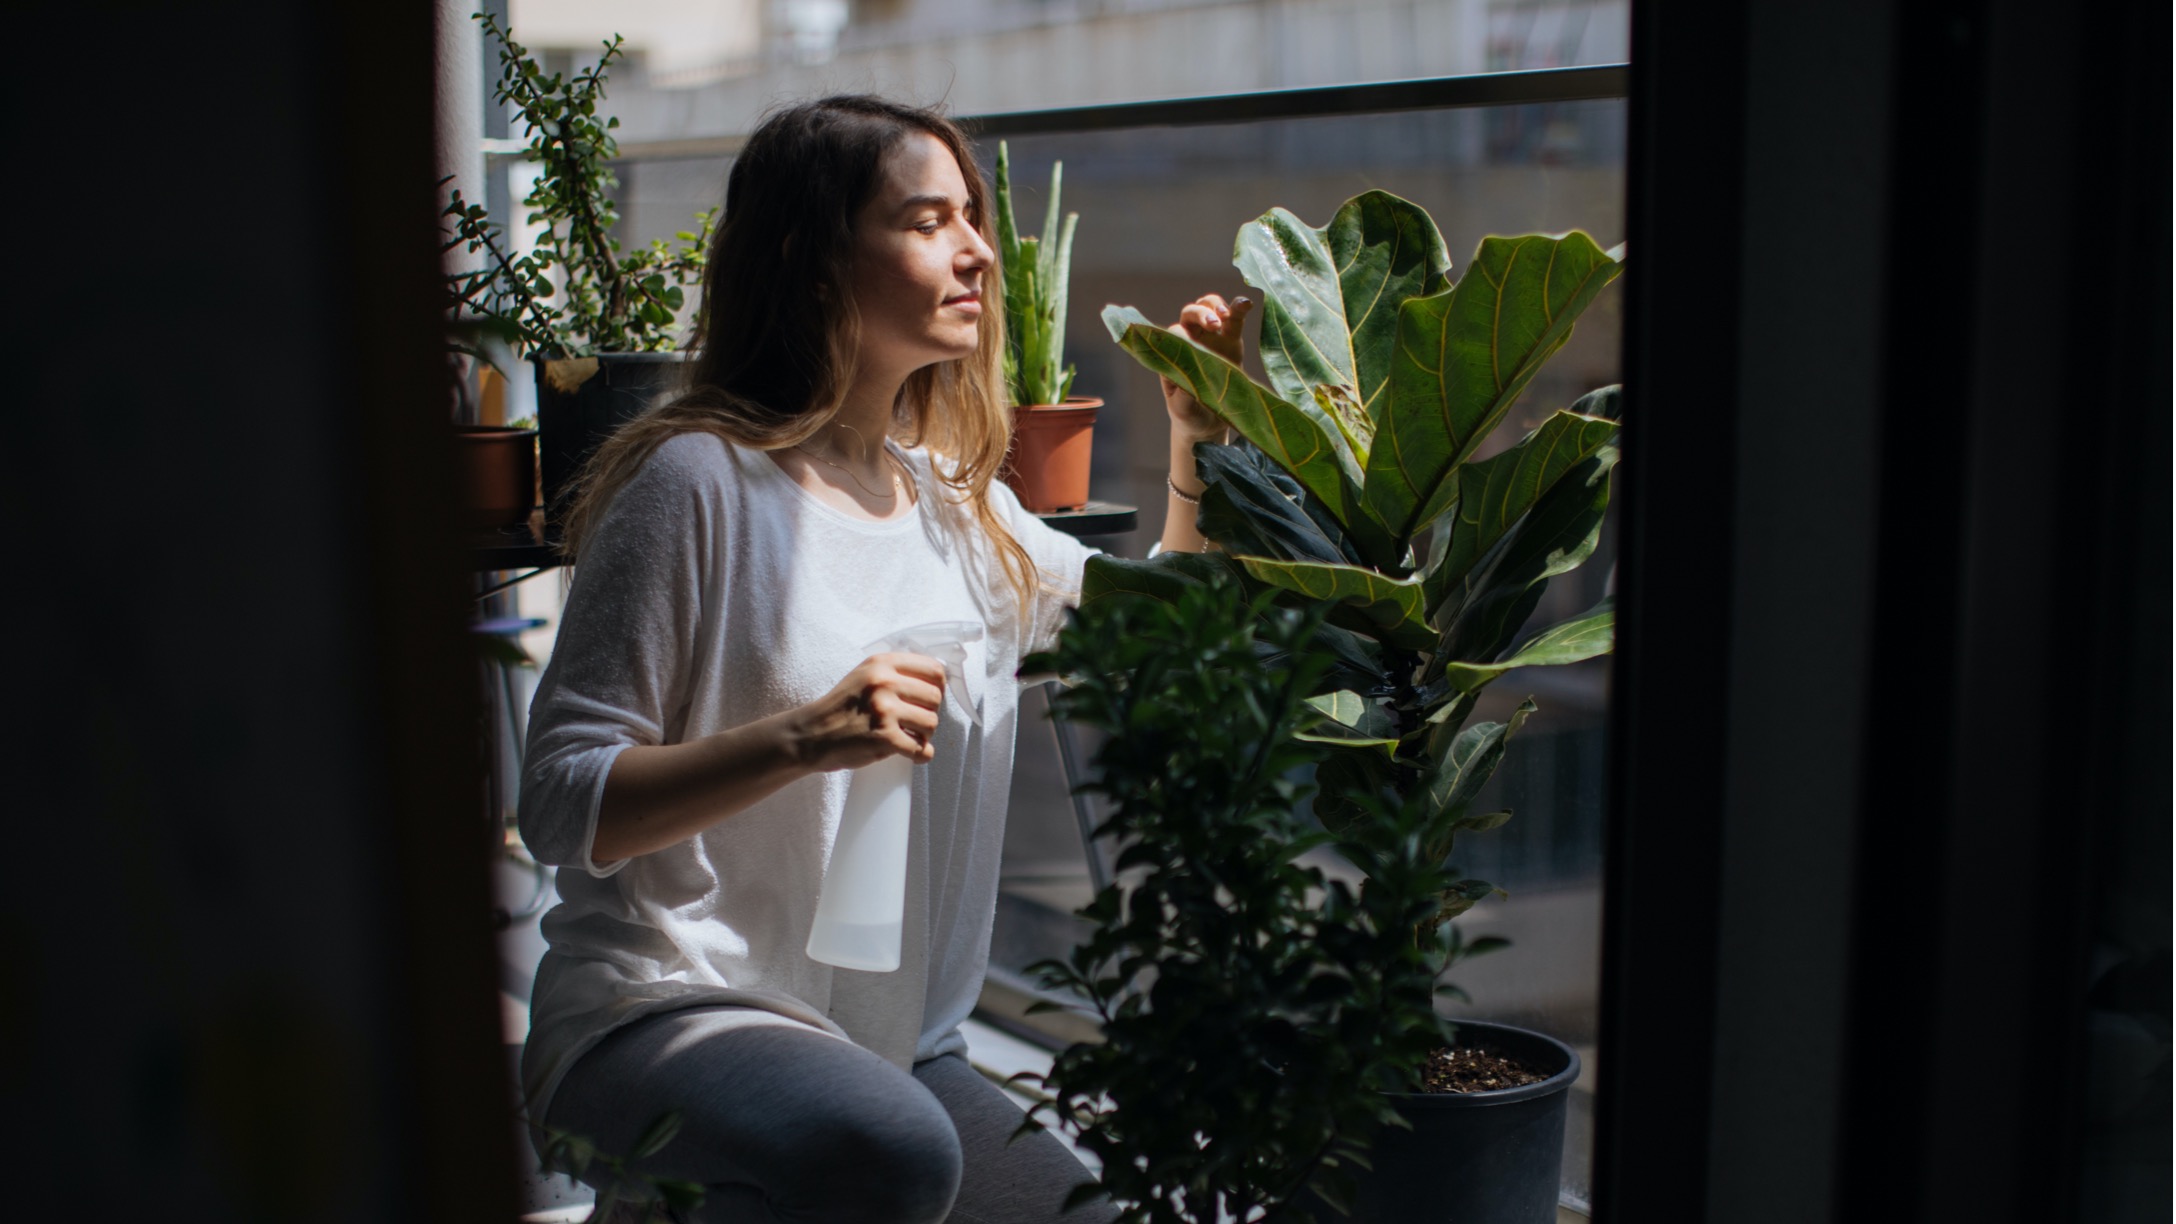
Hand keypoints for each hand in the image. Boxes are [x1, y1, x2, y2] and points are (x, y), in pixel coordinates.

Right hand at [792, 652, 945, 770]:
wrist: (810, 735)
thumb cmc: (841, 707)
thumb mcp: (864, 675)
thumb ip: (894, 673)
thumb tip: (936, 680)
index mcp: (882, 664)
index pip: (934, 670)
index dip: (937, 687)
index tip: (927, 699)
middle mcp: (885, 683)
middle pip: (935, 697)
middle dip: (929, 712)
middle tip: (914, 722)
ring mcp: (885, 711)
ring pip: (932, 723)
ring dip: (925, 734)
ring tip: (909, 737)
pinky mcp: (885, 738)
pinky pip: (922, 749)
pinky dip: (920, 755)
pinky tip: (910, 754)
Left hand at [1161, 293, 1252, 443]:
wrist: (1207, 423)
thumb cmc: (1189, 413)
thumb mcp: (1183, 409)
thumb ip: (1184, 394)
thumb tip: (1189, 378)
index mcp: (1173, 354)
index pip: (1173, 334)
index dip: (1182, 334)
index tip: (1191, 344)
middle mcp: (1189, 340)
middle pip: (1190, 314)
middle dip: (1201, 314)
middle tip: (1213, 324)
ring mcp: (1211, 338)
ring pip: (1209, 308)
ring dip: (1216, 306)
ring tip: (1226, 315)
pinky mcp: (1231, 341)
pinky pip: (1235, 320)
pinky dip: (1239, 308)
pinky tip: (1246, 303)